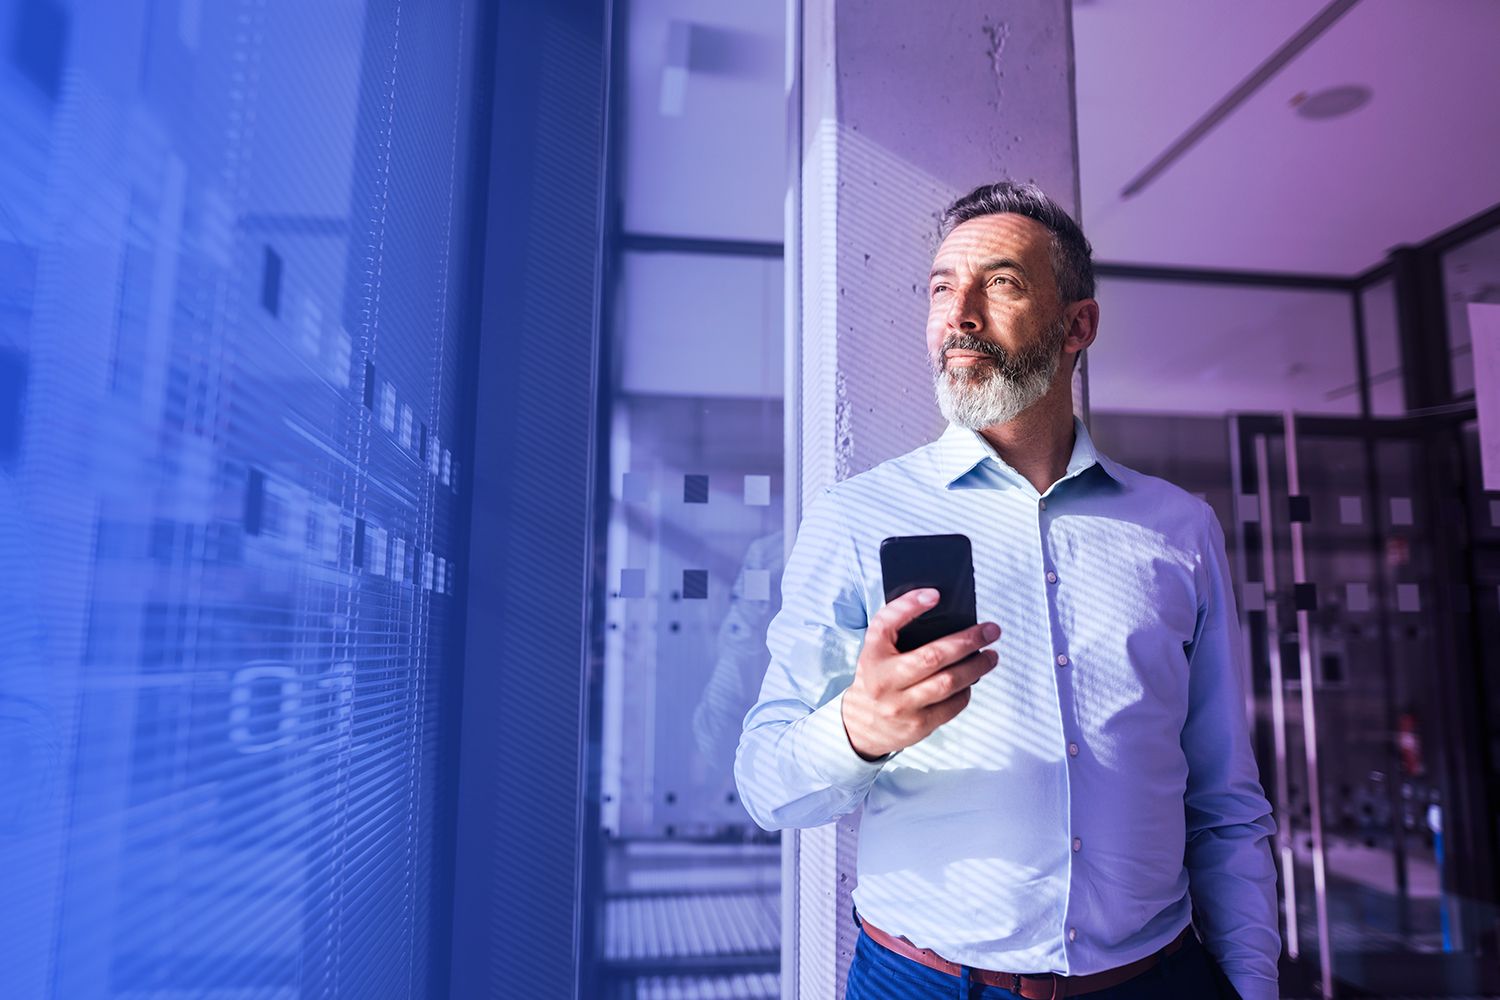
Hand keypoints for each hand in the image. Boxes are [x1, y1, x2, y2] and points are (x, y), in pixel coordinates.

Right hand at [840, 588, 1000, 759]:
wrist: (862, 726)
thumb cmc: (876, 677)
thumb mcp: (876, 649)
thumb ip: (896, 624)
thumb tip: (934, 600)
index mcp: (872, 655)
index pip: (886, 624)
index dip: (909, 606)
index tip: (935, 595)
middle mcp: (885, 681)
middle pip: (933, 657)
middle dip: (967, 641)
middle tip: (991, 631)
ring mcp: (902, 706)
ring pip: (948, 683)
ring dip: (976, 667)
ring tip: (991, 656)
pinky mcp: (918, 726)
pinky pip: (951, 705)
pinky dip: (966, 690)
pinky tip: (972, 681)